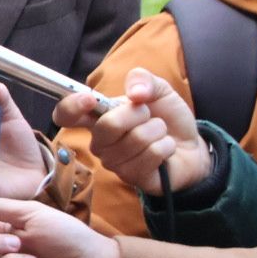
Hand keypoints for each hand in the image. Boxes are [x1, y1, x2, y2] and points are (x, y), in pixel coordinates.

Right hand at [52, 68, 207, 194]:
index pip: (65, 115)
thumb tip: (135, 93)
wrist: (191, 145)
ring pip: (135, 139)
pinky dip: (166, 146)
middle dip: (138, 114)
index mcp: (97, 117)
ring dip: (157, 131)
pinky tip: (165, 148)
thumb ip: (143, 79)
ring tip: (159, 133)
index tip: (90, 99)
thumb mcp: (159, 90)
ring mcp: (113, 162)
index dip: (71, 106)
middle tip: (149, 115)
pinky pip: (150, 154)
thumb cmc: (167, 118)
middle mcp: (99, 141)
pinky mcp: (131, 177)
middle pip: (107, 126)